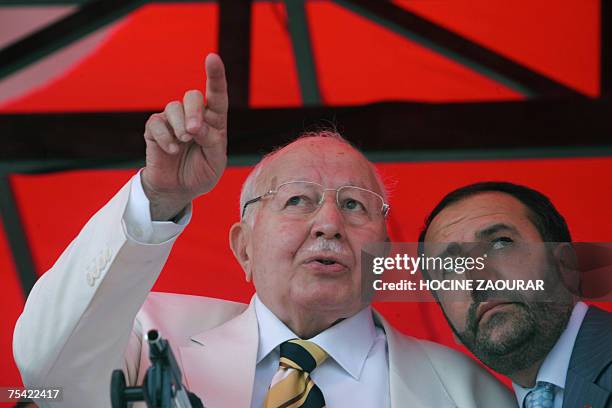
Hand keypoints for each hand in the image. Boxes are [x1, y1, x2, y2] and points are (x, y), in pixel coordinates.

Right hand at [142, 53, 227, 220]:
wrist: (178, 190)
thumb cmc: (200, 173)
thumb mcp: (215, 162)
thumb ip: (211, 142)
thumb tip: (196, 126)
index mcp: (214, 122)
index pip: (217, 95)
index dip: (215, 76)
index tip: (212, 58)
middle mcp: (194, 116)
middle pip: (192, 96)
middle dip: (193, 112)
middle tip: (192, 133)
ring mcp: (173, 121)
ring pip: (173, 107)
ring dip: (179, 127)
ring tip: (182, 144)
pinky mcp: (154, 129)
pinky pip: (156, 123)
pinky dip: (164, 137)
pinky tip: (171, 150)